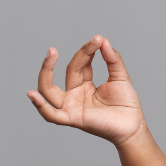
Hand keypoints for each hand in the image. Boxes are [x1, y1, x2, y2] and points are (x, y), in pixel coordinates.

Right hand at [27, 35, 146, 145]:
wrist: (134, 126)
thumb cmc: (127, 105)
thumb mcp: (120, 77)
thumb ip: (112, 59)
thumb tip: (103, 40)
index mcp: (85, 85)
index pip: (81, 64)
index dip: (88, 50)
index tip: (99, 39)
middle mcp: (75, 94)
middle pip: (69, 71)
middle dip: (80, 55)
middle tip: (91, 42)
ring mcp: (72, 106)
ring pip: (49, 90)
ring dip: (46, 72)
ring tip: (52, 54)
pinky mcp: (73, 119)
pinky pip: (52, 115)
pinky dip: (40, 106)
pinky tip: (32, 94)